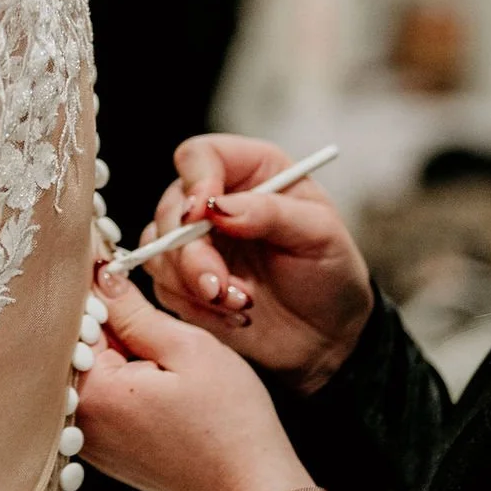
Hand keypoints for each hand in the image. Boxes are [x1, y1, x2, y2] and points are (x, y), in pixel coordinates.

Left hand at [77, 275, 306, 490]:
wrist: (251, 490)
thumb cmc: (230, 422)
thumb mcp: (187, 349)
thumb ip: (133, 311)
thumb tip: (100, 276)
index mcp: (93, 392)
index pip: (74, 319)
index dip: (93, 285)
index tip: (105, 255)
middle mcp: (79, 421)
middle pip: (77, 347)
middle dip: (104, 316)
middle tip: (134, 292)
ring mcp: (91, 441)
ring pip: (91, 371)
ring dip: (115, 347)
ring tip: (155, 337)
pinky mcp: (107, 452)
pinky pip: (103, 398)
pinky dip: (122, 377)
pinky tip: (156, 374)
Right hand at [135, 133, 371, 389]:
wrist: (326, 335)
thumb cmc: (331, 274)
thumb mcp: (319, 235)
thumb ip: (270, 213)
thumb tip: (218, 207)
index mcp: (251, 172)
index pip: (199, 156)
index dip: (194, 181)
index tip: (201, 215)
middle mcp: (216, 200)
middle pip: (171, 209)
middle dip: (192, 253)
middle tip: (219, 286)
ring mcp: (195, 241)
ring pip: (160, 250)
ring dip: (195, 283)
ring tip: (242, 304)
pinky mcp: (184, 280)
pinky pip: (164, 286)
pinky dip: (195, 305)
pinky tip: (234, 315)